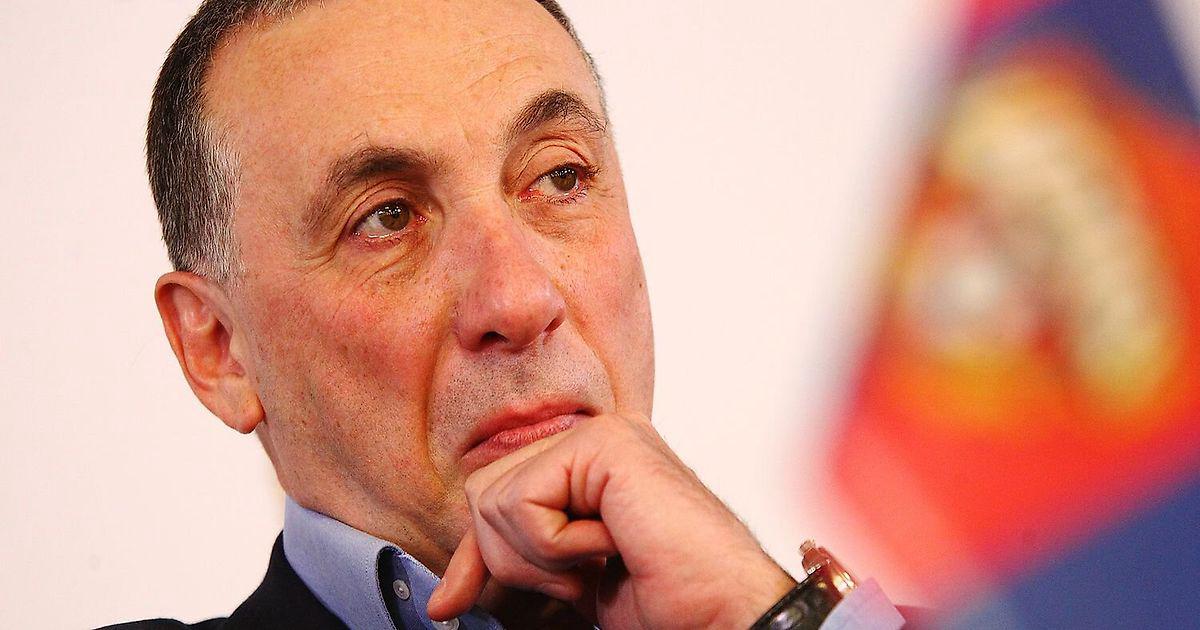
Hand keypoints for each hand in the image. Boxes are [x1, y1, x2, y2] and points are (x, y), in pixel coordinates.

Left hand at [427, 413, 795, 628]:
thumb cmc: (667, 601)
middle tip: (583, 575)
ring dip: (540, 557)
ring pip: (494, 499)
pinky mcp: (606, 445)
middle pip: (482, 493)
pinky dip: (556, 548)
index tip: (460, 603)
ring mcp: (603, 435)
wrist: (724, 616)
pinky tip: (611, 547)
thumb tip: (443, 597)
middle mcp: (595, 439)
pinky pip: (521, 502)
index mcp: (588, 465)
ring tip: (602, 560)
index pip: (491, 496)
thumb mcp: (566, 581)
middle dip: (514, 559)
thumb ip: (511, 565)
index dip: (478, 557)